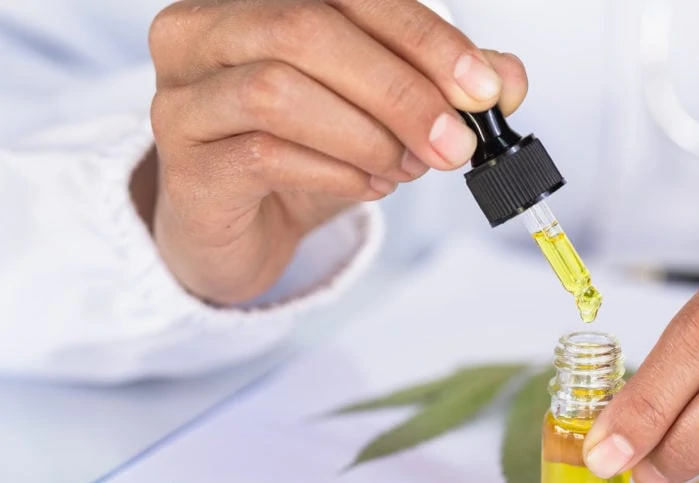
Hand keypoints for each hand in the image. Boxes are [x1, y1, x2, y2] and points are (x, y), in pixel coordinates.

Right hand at [145, 0, 527, 303]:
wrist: (244, 226)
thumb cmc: (306, 152)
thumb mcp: (379, 111)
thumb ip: (438, 85)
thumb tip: (505, 79)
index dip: (421, 35)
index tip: (481, 88)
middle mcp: (203, 29)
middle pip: (306, 29)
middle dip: (399, 90)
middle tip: (454, 143)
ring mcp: (182, 94)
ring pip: (278, 89)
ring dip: (366, 135)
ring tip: (406, 167)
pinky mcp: (184, 160)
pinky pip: (264, 155)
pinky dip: (336, 172)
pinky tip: (369, 186)